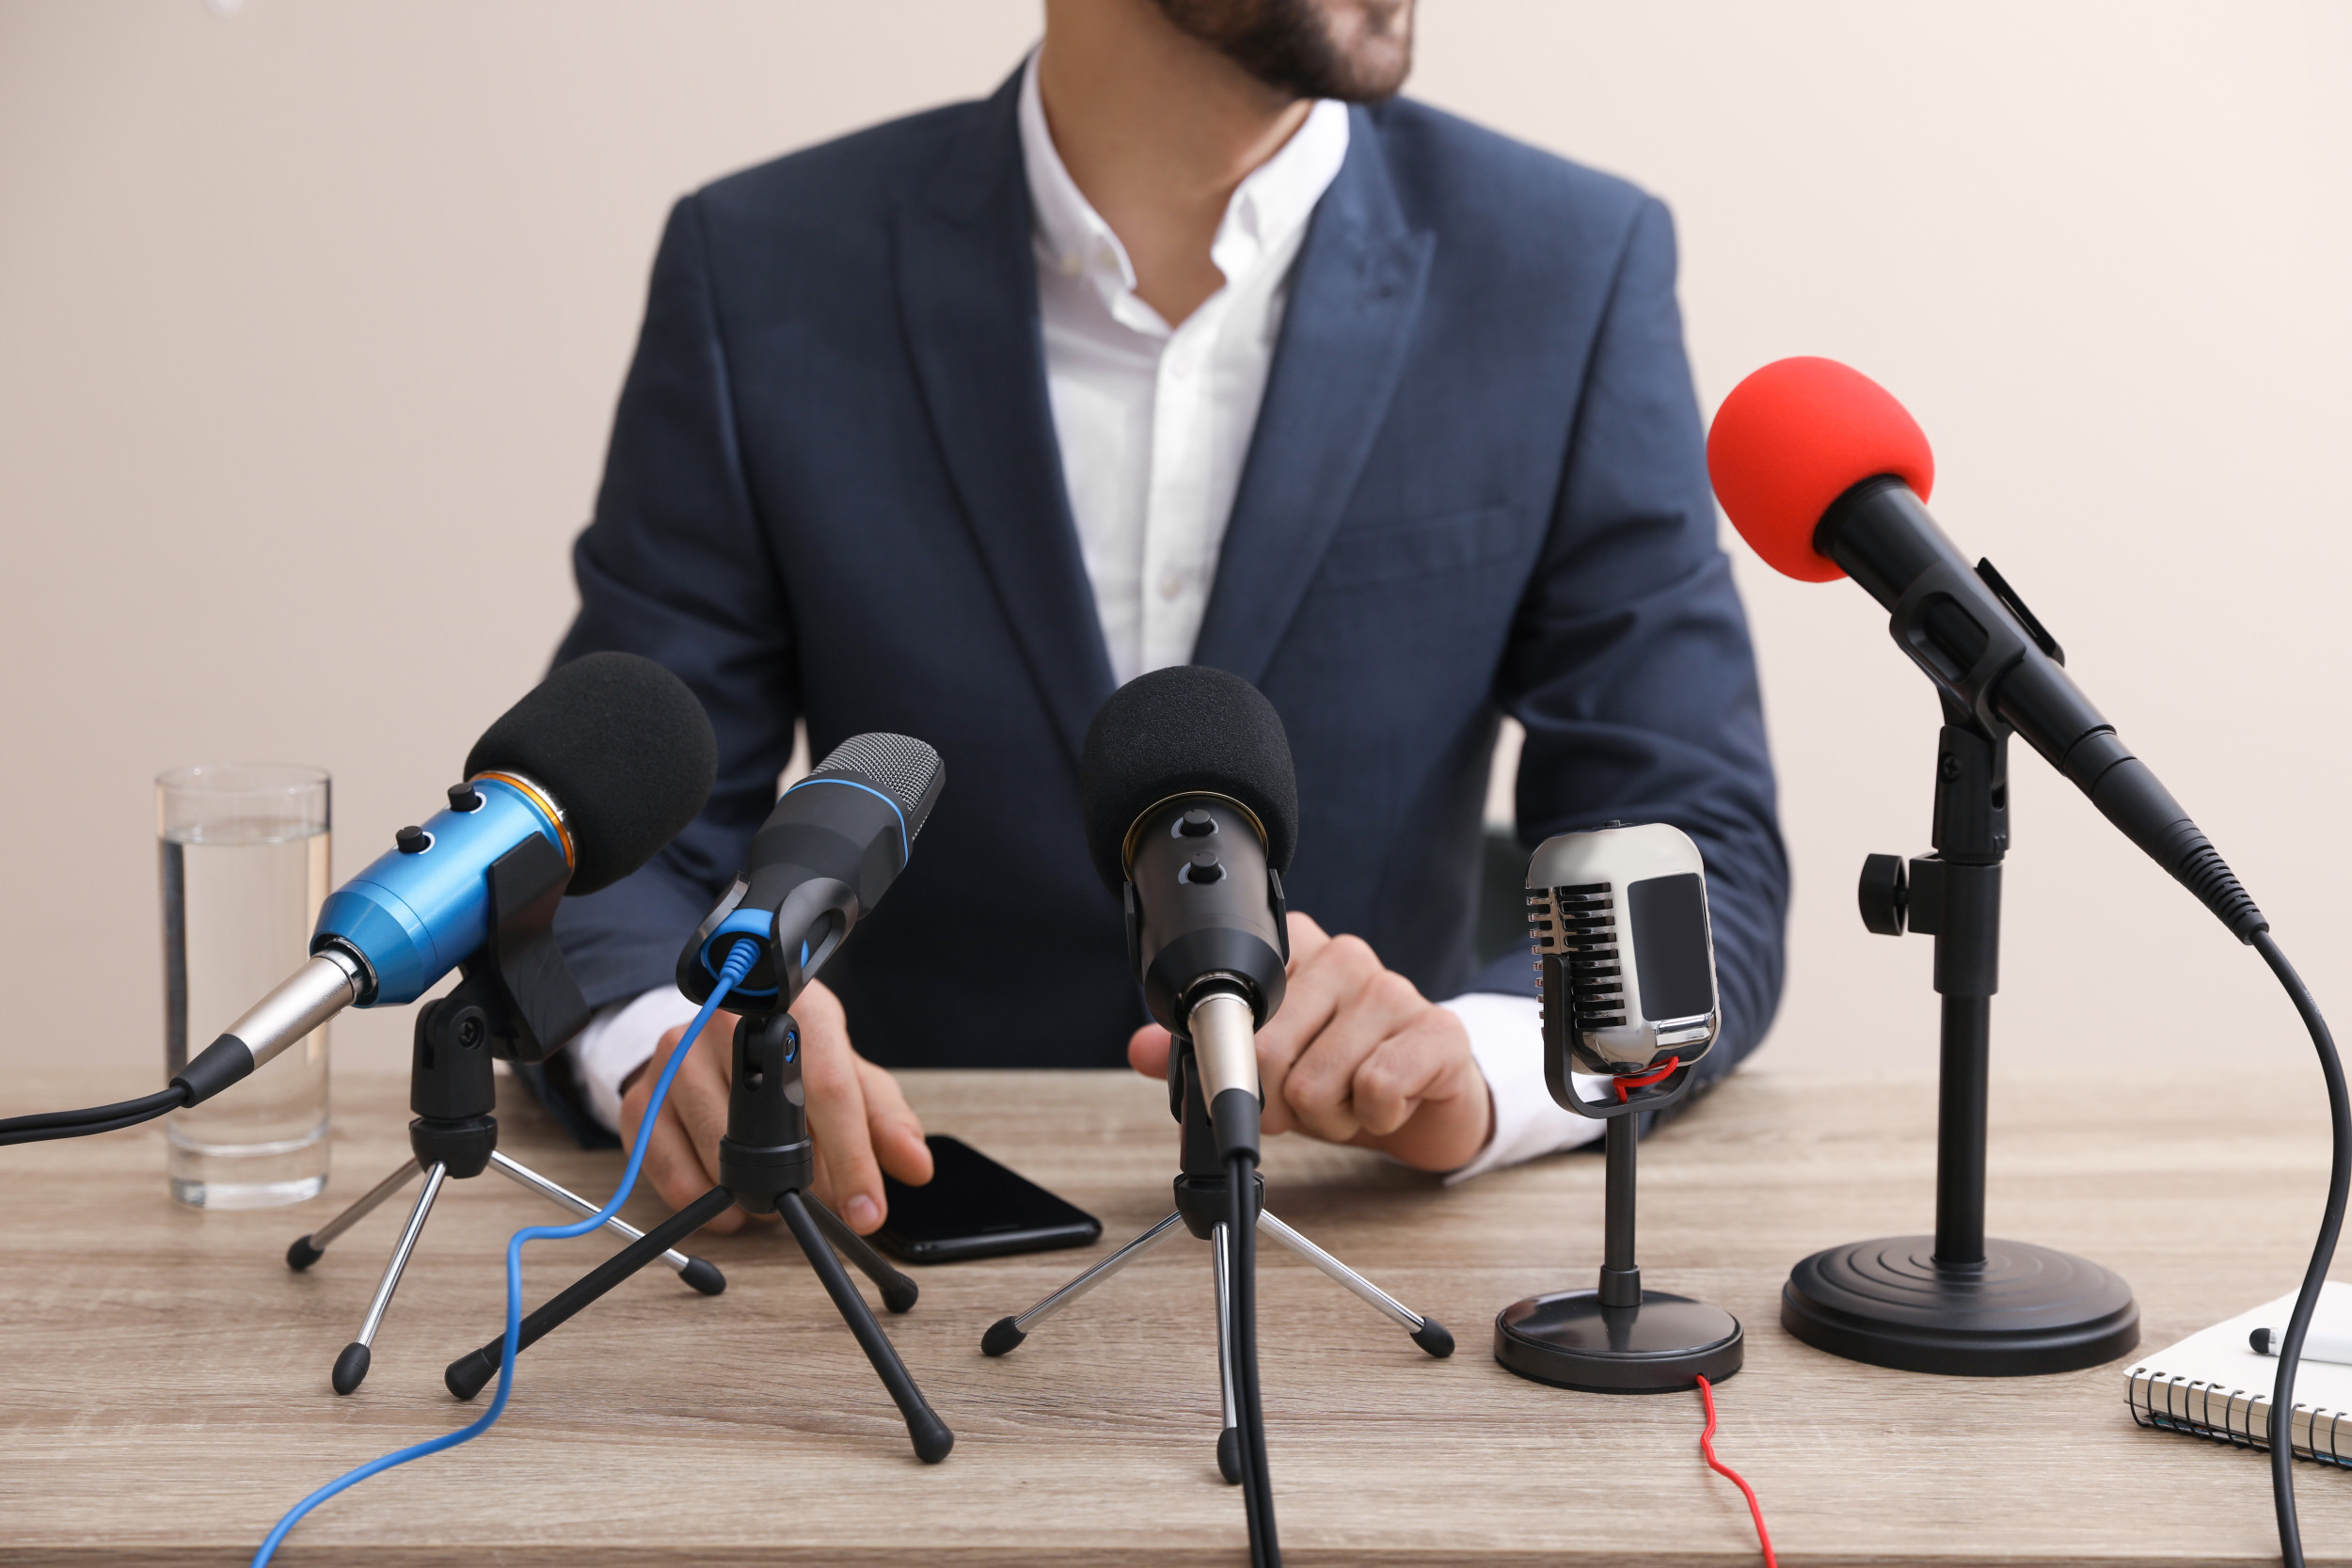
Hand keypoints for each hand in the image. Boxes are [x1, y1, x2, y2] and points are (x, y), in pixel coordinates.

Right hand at [617, 978, 933, 1233]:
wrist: (716, 1029)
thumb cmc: (793, 1055)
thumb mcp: (849, 1073)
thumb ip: (886, 1119)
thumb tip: (915, 1166)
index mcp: (794, 1006)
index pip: (827, 1089)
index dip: (852, 1159)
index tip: (867, 1212)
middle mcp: (727, 1022)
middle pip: (771, 1126)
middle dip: (803, 1180)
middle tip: (819, 1201)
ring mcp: (675, 1057)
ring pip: (721, 1153)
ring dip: (755, 1191)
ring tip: (773, 1187)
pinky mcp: (642, 1095)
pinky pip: (671, 1172)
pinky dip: (705, 1200)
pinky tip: (727, 1196)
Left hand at [1126, 912, 1493, 1171]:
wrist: (1427, 1096)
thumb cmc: (1341, 1071)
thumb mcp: (1265, 1066)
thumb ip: (1201, 1054)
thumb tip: (1142, 1048)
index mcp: (1293, 951)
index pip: (1232, 1011)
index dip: (1236, 1069)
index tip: (1254, 1088)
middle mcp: (1343, 957)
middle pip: (1268, 1054)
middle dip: (1283, 1105)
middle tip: (1311, 1102)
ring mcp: (1394, 989)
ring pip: (1319, 1082)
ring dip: (1331, 1118)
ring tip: (1352, 1100)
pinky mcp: (1439, 1031)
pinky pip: (1377, 1090)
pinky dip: (1375, 1117)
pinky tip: (1389, 1102)